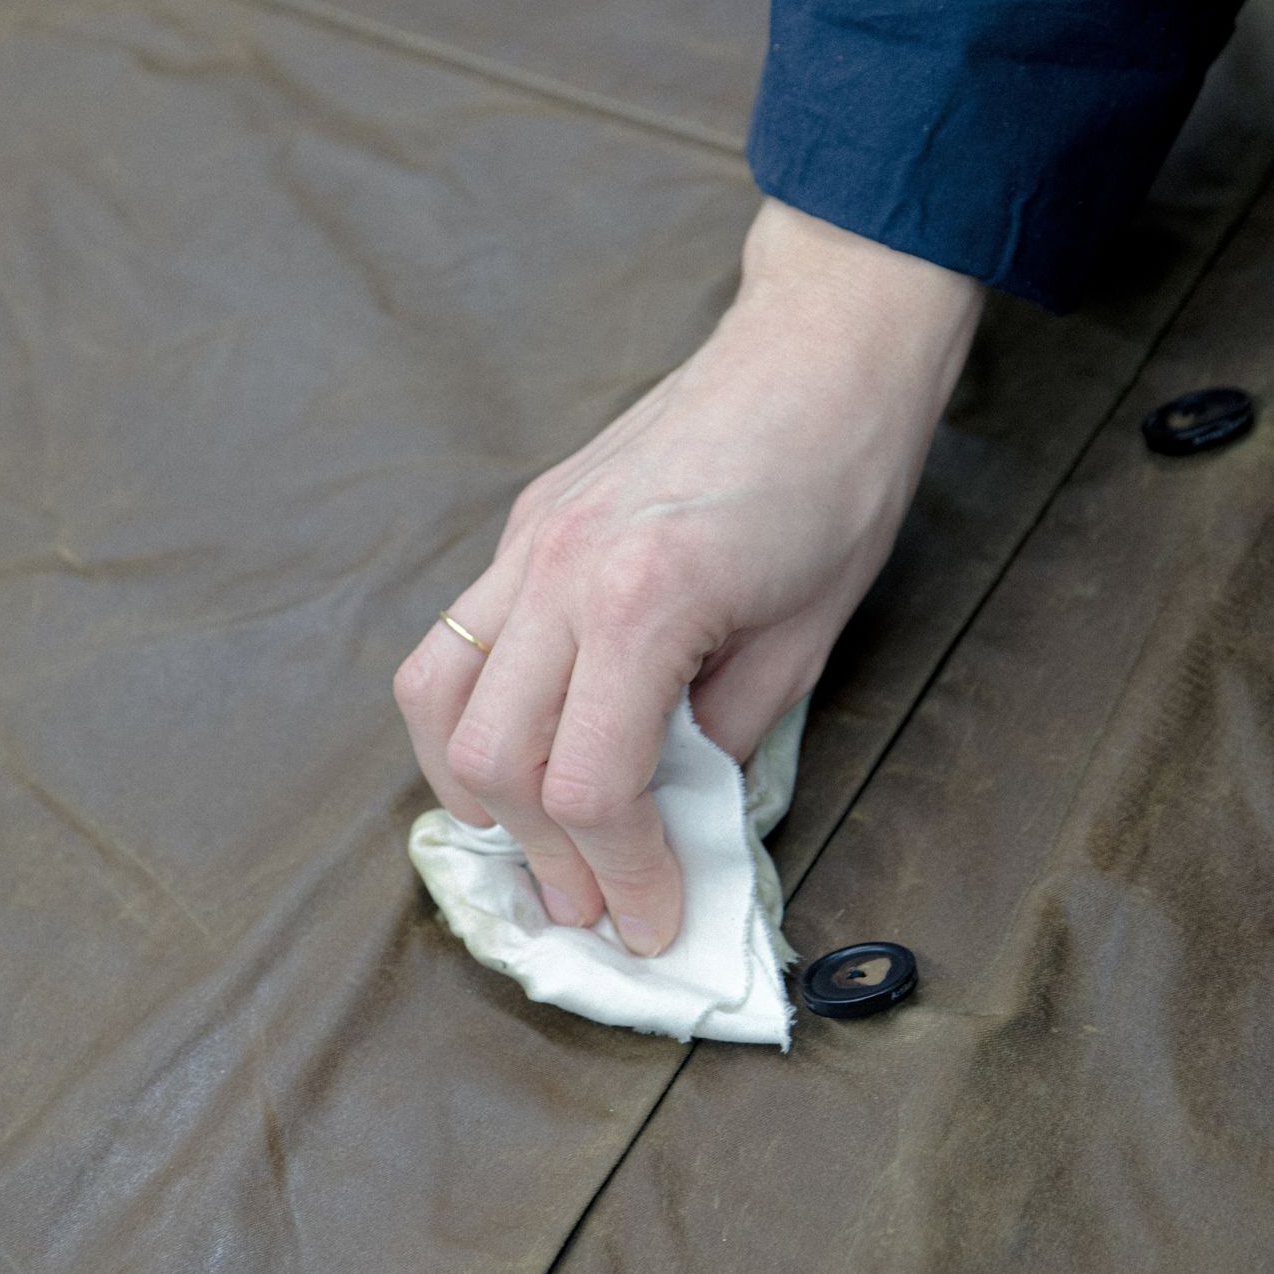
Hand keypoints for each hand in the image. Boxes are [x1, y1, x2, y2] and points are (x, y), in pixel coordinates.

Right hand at [394, 199, 982, 953]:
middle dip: (543, 855)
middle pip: (492, 758)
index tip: (653, 921)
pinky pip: (454, 642)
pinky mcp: (523, 525)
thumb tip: (671, 821)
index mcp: (643, 597)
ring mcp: (527, 540)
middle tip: (593, 904)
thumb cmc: (838, 485)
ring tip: (535, 841)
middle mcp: (561, 568)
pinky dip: (468, 718)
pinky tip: (522, 752)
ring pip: (435, 698)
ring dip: (474, 792)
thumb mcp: (805, 639)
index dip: (621, 874)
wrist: (821, 353)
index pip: (588, 784)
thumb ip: (724, 740)